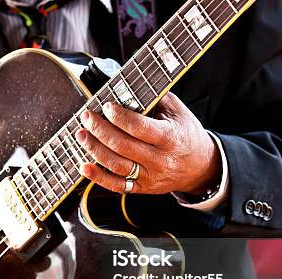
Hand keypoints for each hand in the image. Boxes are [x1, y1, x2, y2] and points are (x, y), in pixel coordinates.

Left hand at [76, 92, 220, 195]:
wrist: (200, 166)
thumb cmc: (185, 133)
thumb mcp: (177, 111)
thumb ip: (154, 99)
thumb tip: (124, 87)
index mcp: (170, 137)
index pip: (140, 127)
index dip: (119, 117)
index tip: (106, 106)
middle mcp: (160, 160)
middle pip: (123, 145)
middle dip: (100, 130)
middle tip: (87, 117)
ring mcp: (150, 176)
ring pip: (117, 165)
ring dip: (95, 150)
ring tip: (81, 135)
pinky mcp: (142, 188)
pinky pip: (117, 185)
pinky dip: (98, 178)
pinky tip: (84, 166)